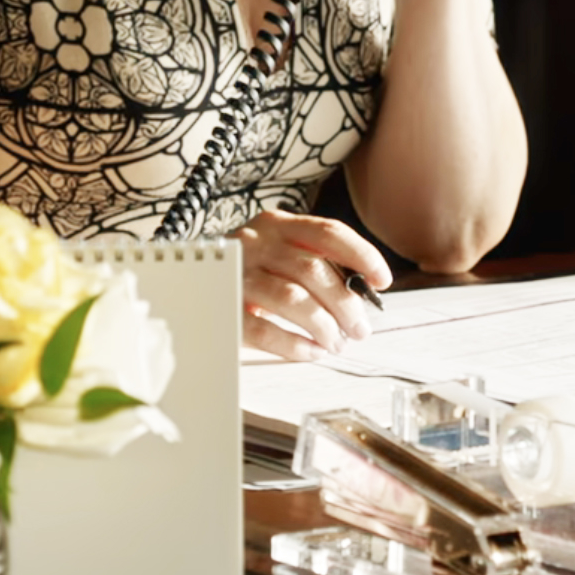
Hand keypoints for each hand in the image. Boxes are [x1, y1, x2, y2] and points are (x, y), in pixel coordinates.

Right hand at [236, 208, 390, 360]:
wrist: (192, 282)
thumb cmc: (249, 270)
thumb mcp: (279, 252)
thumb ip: (314, 262)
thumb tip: (362, 290)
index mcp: (277, 224)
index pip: (328, 232)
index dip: (361, 255)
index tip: (382, 280)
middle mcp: (257, 243)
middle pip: (313, 270)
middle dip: (345, 303)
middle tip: (360, 328)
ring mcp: (238, 275)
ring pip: (292, 299)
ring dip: (324, 325)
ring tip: (337, 342)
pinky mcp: (226, 309)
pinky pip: (265, 331)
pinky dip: (295, 345)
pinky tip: (311, 351)